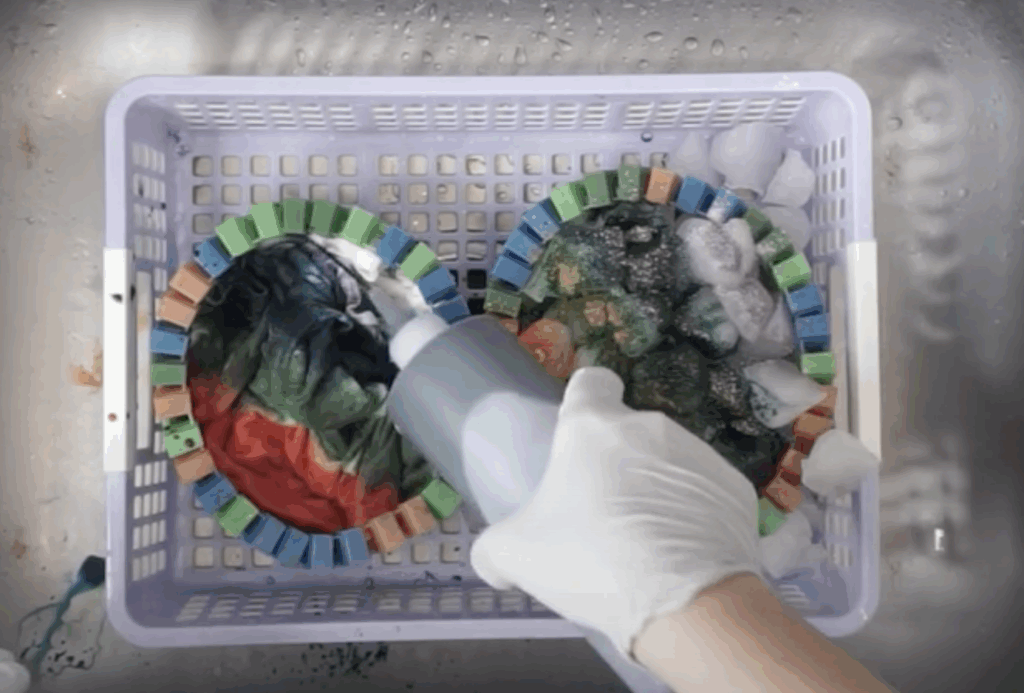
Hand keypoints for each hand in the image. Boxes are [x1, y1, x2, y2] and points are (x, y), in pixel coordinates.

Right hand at [470, 367, 762, 658]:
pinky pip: (704, 495)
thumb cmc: (591, 561)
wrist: (687, 604)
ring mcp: (699, 455)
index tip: (577, 440)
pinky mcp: (735, 489)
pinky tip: (683, 557)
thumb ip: (494, 548)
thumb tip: (491, 558)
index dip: (582, 403)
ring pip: (668, 464)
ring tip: (645, 547)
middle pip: (628, 434)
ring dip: (655, 491)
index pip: (591, 383)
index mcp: (593, 428)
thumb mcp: (517, 556)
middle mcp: (650, 427)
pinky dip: (694, 516)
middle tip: (601, 519)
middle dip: (616, 467)